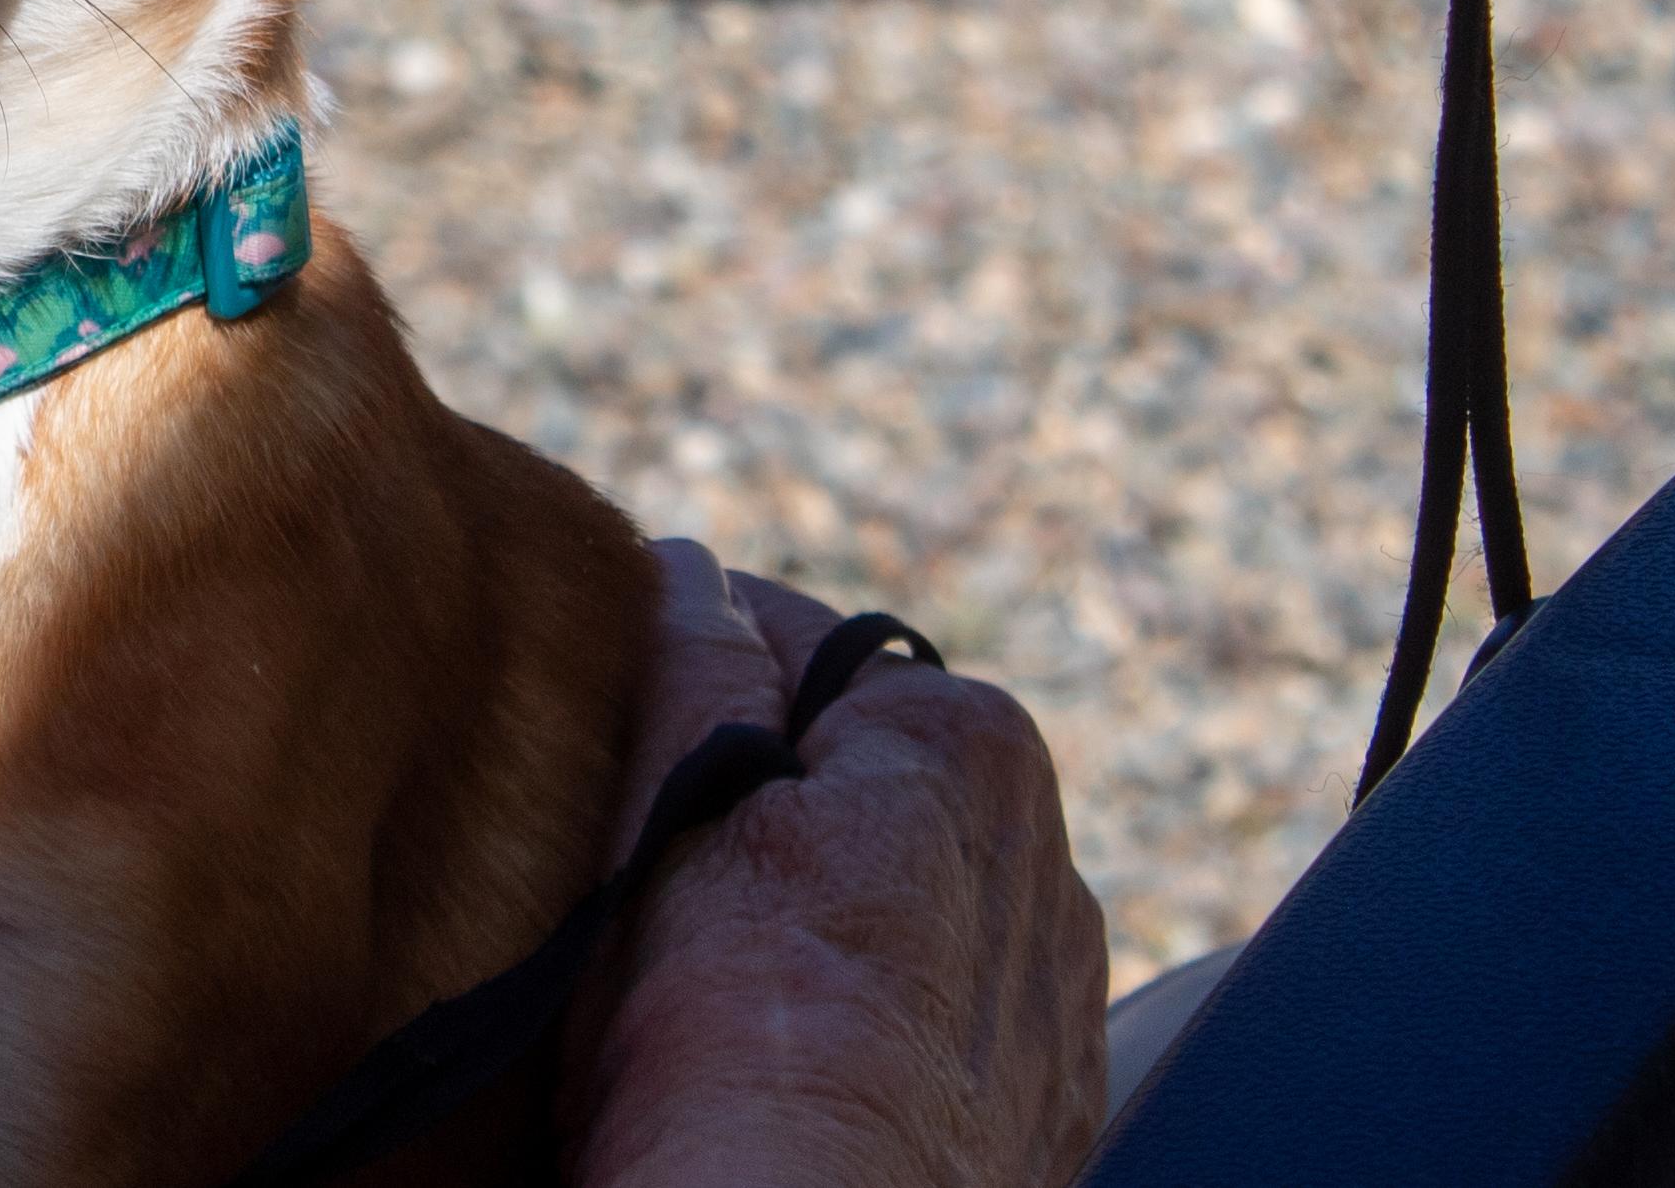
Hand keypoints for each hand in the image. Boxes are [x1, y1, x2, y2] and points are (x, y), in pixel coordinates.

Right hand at [564, 542, 1107, 1186]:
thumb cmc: (725, 1052)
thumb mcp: (669, 824)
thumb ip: (690, 672)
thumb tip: (687, 566)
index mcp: (965, 741)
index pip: (791, 639)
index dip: (685, 680)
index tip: (618, 741)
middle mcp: (1048, 853)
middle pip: (856, 770)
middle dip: (764, 796)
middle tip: (653, 869)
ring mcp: (1057, 995)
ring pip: (903, 892)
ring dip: (823, 907)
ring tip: (719, 979)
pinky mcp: (1050, 1108)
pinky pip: (944, 1007)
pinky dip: (877, 1009)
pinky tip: (797, 1055)